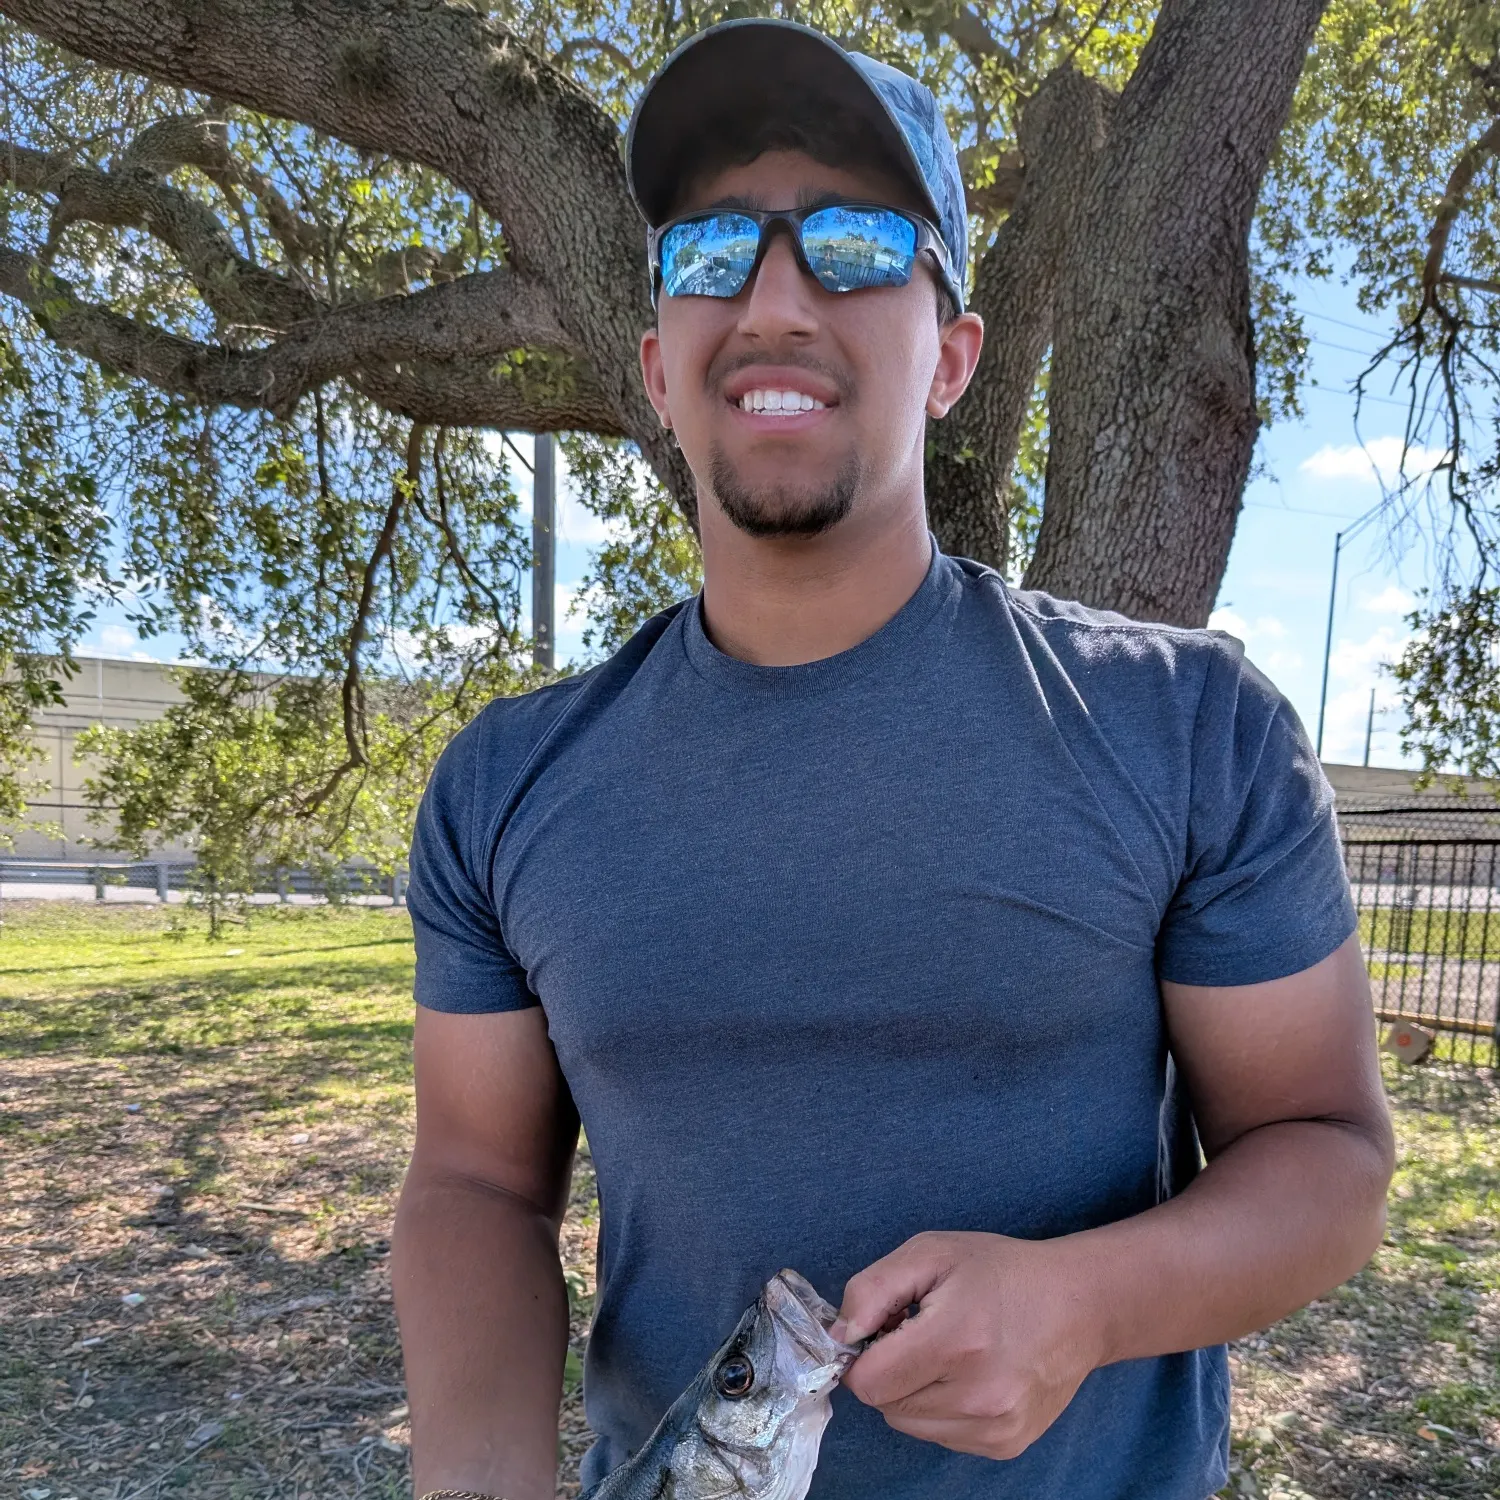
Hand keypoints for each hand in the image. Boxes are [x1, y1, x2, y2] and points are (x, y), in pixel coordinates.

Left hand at [829, 1230, 1108, 1461]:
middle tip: (921, 1334)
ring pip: (910, 1424)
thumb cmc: (1000, 1271)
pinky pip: (942, 1435)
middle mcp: (978, 1396)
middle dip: (890, 1369)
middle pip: (886, 1405)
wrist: (1080, 1304)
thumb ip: (872, 1290)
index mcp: (956, 1342)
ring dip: (913, 1392)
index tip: (885, 1328)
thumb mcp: (931, 1253)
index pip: (869, 1382)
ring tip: (948, 1352)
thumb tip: (839, 1337)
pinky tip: (970, 1374)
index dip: (863, 1353)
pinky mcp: (1006, 1445)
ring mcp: (995, 1428)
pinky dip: (941, 1408)